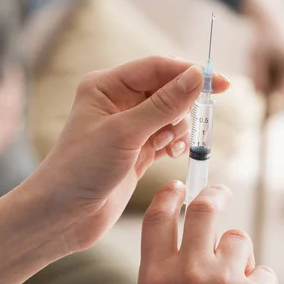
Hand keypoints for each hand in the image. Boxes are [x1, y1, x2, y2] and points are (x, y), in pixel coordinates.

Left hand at [25, 56, 230, 252]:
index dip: (188, 73)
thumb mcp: (125, 133)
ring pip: (170, 114)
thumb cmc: (81, 168)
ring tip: (166, 146)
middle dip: (182, 106)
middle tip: (181, 127)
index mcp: (106, 86)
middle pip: (167, 89)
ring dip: (177, 128)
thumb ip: (164, 105)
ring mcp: (128, 126)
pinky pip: (167, 136)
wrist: (63, 215)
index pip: (156, 68)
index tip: (220, 84)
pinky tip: (170, 153)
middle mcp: (117, 101)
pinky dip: (174, 142)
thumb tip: (196, 77)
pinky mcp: (136, 149)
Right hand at [139, 182, 276, 283]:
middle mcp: (187, 274)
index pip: (158, 219)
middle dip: (215, 193)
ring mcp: (222, 282)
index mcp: (156, 277)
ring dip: (239, 255)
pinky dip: (259, 282)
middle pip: (203, 209)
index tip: (178, 186)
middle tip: (221, 193)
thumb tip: (198, 232)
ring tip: (233, 283)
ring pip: (237, 238)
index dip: (168, 195)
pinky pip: (264, 271)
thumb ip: (168, 268)